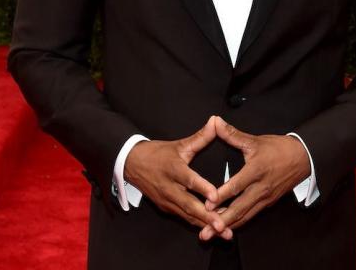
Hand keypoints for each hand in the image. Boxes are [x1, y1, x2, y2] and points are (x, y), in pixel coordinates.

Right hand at [124, 116, 226, 235]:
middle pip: (189, 205)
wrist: (132, 164)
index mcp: (174, 169)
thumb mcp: (179, 145)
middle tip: (223, 226)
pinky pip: (184, 218)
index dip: (203, 189)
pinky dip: (198, 225)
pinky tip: (213, 230)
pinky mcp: (166, 209)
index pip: (189, 180)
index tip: (216, 197)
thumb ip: (200, 137)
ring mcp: (167, 201)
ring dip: (205, 225)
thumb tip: (216, 122)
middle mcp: (169, 188)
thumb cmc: (158, 153)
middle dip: (207, 217)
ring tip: (224, 232)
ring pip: (188, 216)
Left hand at [199, 117, 310, 240]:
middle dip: (221, 222)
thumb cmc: (277, 148)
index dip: (222, 197)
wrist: (302, 158)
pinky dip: (238, 223)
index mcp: (256, 171)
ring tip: (211, 234)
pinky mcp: (267, 204)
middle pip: (239, 209)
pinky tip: (226, 228)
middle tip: (205, 232)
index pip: (237, 186)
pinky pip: (250, 216)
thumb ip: (232, 134)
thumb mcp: (254, 140)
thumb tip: (215, 121)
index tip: (207, 206)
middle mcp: (260, 188)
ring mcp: (265, 198)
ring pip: (244, 217)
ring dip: (227, 226)